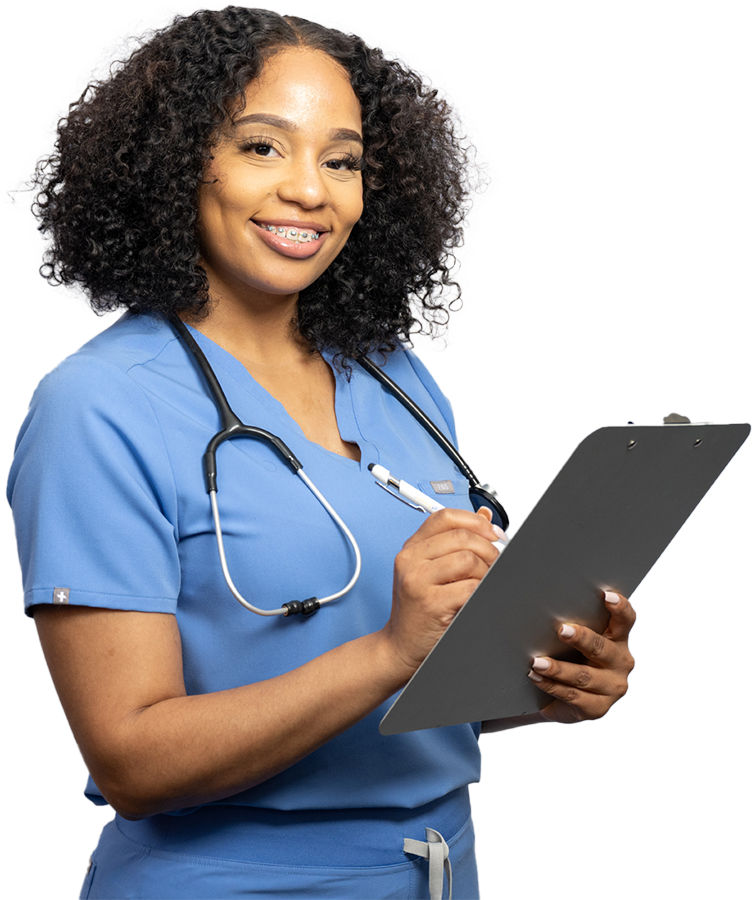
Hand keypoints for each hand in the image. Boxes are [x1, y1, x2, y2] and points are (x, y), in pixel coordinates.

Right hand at [383, 506, 503, 678]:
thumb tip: (484, 517)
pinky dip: (480, 592)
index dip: (474, 521)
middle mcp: (410, 560)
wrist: (400, 645)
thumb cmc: (418, 609)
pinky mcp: (430, 603)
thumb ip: (454, 543)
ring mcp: (417, 580)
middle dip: (488, 550)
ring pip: (468, 560)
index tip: (492, 534)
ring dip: (485, 573)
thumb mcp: (430, 570)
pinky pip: (470, 587)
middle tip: (494, 565)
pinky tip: (474, 599)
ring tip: (480, 585)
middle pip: (462, 537)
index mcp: (411, 548)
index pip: (445, 517)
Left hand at [527, 591, 635, 724]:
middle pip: (601, 648)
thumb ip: (568, 618)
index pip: (625, 620)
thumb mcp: (572, 637)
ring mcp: (611, 687)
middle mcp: (620, 662)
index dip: (619, 608)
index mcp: (617, 639)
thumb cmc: (566, 656)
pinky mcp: (597, 708)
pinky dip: (551, 686)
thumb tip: (536, 591)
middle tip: (561, 630)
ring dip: (557, 668)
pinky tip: (536, 677)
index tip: (606, 595)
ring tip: (536, 662)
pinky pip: (572, 696)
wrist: (559, 695)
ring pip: (584, 676)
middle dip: (581, 638)